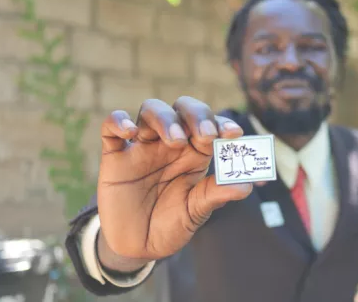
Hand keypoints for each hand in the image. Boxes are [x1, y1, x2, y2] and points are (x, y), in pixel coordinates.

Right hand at [96, 97, 252, 260]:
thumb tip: (247, 185)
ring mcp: (142, 147)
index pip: (210, 126)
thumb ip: (216, 195)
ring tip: (175, 140)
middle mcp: (170, 143)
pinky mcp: (115, 156)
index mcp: (194, 153)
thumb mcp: (196, 212)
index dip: (222, 124)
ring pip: (151, 110)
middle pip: (183, 109)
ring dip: (165, 118)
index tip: (235, 134)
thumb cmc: (171, 225)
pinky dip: (119, 122)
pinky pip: (111, 127)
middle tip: (206, 135)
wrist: (138, 247)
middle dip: (197, 115)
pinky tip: (131, 133)